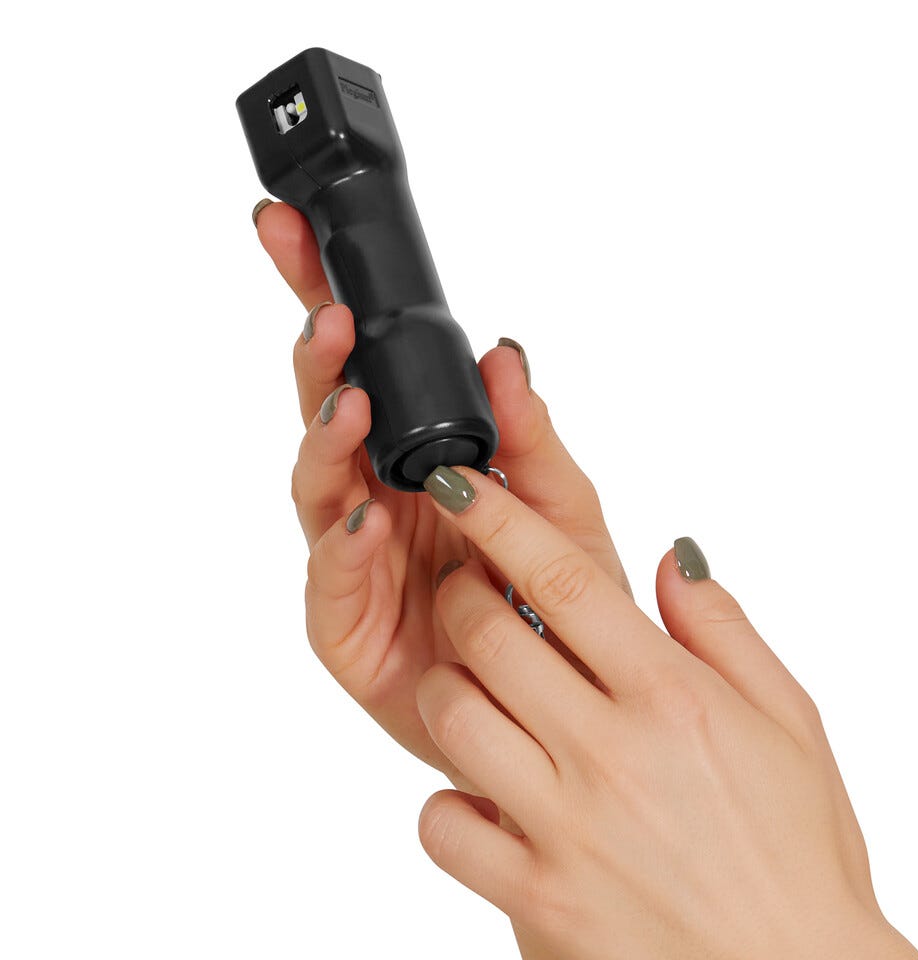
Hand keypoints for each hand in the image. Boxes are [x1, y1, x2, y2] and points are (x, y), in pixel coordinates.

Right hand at [251, 200, 632, 807]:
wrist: (567, 714)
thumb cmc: (564, 609)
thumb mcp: (566, 515)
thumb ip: (533, 441)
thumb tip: (507, 352)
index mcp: (425, 464)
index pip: (368, 373)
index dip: (331, 307)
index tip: (298, 236)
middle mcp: (380, 502)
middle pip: (328, 417)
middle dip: (318, 360)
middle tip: (327, 313)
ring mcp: (357, 563)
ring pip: (319, 489)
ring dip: (328, 442)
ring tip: (351, 406)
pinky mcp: (348, 630)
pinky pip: (333, 580)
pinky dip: (346, 545)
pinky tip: (366, 515)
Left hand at [413, 462, 894, 959]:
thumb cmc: (804, 846)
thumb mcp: (791, 718)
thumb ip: (724, 628)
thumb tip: (671, 555)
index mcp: (674, 693)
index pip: (562, 574)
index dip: (497, 516)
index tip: (459, 483)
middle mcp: (612, 750)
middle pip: (486, 634)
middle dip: (463, 596)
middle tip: (475, 599)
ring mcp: (569, 827)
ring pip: (451, 718)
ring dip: (450, 689)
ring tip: (481, 694)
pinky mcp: (539, 897)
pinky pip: (442, 827)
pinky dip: (447, 804)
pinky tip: (486, 798)